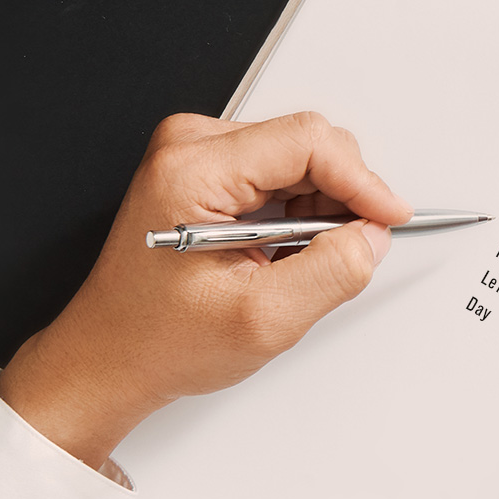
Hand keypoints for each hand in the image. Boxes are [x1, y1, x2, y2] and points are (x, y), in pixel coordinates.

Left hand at [0, 112, 412, 470]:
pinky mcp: (207, 171)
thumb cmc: (157, 340)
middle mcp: (190, 148)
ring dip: (320, 210)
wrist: (110, 358)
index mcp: (192, 171)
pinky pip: (284, 173)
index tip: (389, 218)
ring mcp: (196, 156)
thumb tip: (372, 237)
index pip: (309, 141)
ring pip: (302, 159)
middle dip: (342, 199)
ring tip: (294, 263)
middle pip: (308, 144)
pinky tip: (281, 252)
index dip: (362, 181)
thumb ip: (332, 273)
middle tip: (337, 256)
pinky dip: (301, 213)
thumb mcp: (263, 320)